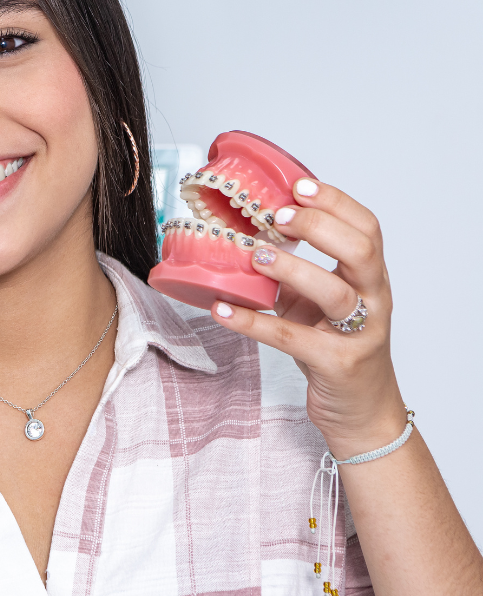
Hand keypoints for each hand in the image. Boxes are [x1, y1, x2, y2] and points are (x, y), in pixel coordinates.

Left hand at [210, 178, 405, 457]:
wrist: (361, 411)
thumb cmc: (335, 347)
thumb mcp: (318, 302)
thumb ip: (295, 271)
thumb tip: (246, 235)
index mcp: (370, 278)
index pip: (367, 228)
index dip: (335, 202)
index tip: (298, 185)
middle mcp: (373, 301)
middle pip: (361, 252)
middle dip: (319, 227)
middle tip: (276, 218)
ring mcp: (359, 334)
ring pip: (337, 294)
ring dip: (293, 269)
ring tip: (254, 255)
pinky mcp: (337, 365)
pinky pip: (294, 339)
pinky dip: (254, 323)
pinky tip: (222, 310)